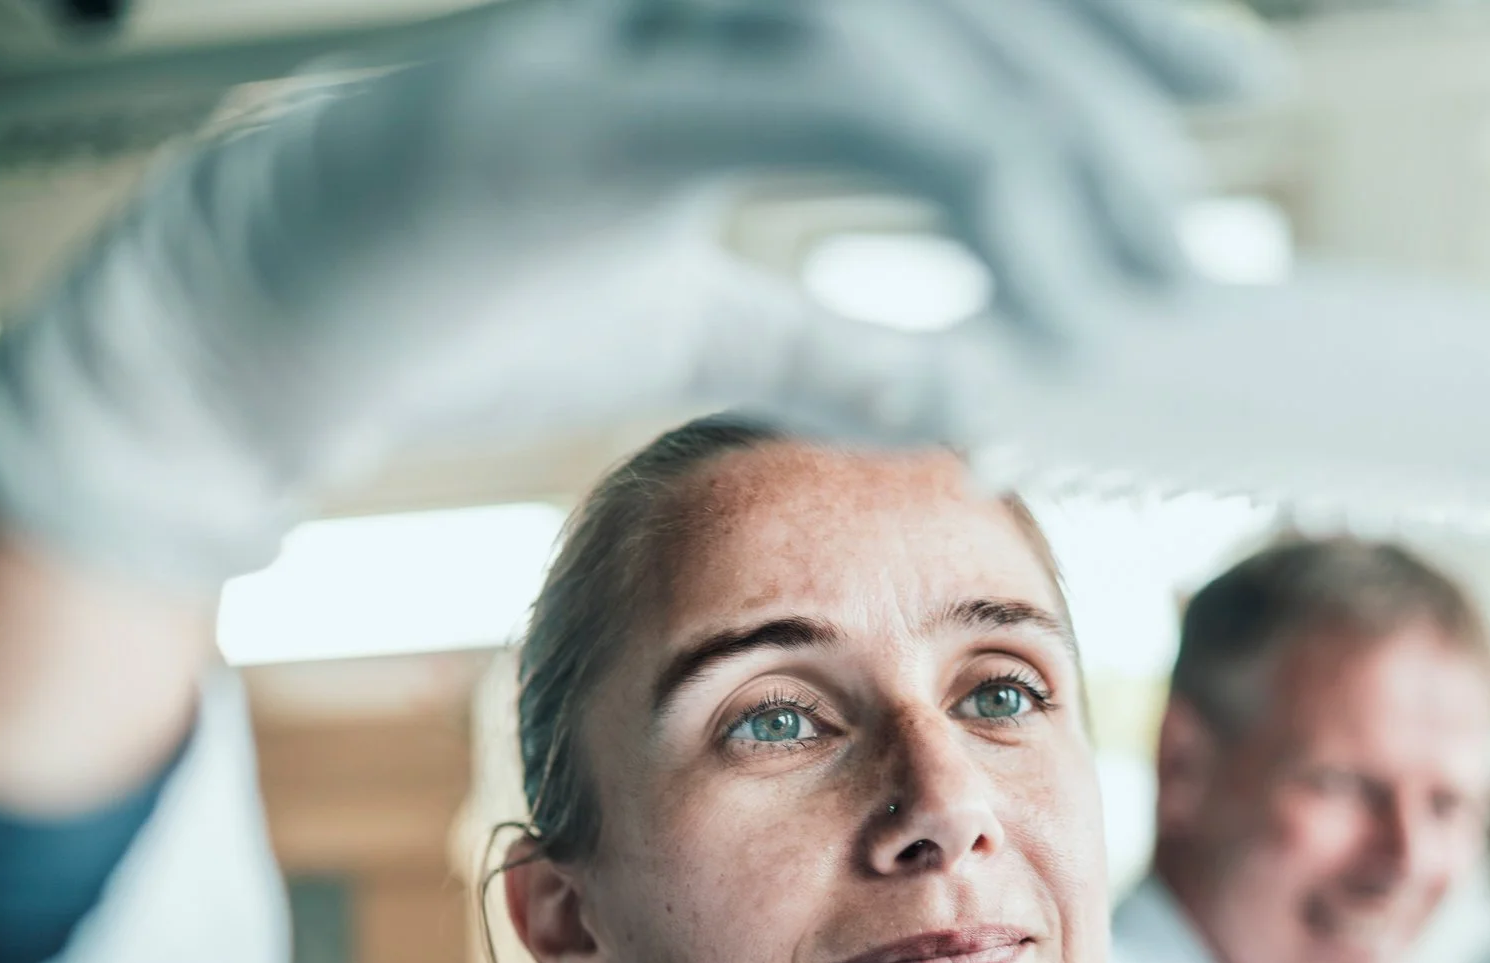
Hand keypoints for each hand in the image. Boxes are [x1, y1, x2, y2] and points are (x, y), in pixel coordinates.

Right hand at [0, 0, 1269, 594]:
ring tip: (1143, 252)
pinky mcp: (572, 111)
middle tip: (1235, 133)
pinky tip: (1023, 273)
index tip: (1224, 90)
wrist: (254, 333)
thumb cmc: (462, 308)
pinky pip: (798, 97)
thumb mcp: (681, 323)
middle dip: (1103, 57)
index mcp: (721, 43)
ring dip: (1041, 132)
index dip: (1098, 26)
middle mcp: (683, 14)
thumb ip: (825, 342)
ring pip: (887, 24)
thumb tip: (978, 396)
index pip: (940, 8)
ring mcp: (624, 39)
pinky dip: (940, 173)